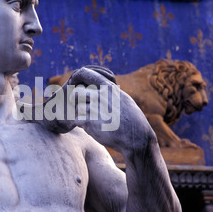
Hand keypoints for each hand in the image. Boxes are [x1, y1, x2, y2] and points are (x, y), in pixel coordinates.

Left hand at [34, 66, 155, 152]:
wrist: (136, 137)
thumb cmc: (133, 120)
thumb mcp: (124, 100)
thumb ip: (111, 93)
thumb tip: (103, 87)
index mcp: (108, 88)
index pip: (86, 74)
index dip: (79, 79)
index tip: (78, 85)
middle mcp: (100, 96)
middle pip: (77, 92)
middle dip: (77, 100)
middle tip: (81, 107)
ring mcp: (94, 109)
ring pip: (77, 108)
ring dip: (81, 115)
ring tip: (90, 121)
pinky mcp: (89, 122)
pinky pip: (77, 121)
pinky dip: (82, 126)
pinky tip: (92, 129)